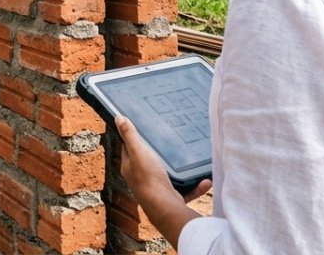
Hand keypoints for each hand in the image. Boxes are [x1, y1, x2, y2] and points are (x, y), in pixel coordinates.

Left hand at [116, 116, 209, 246]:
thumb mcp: (138, 151)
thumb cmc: (148, 178)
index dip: (132, 138)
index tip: (141, 128)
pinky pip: (186, 190)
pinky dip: (195, 186)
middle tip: (168, 140)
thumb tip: (118, 117)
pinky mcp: (171, 198)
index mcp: (130, 167)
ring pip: (167, 176)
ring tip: (189, 159)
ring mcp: (157, 189)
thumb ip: (129, 135)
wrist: (164, 207)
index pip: (128, 149)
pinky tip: (205, 181)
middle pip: (147, 162)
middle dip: (157, 153)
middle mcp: (141, 179)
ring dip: (179, 170)